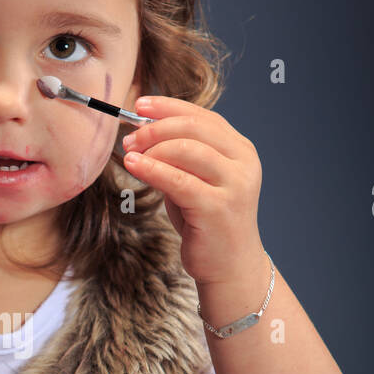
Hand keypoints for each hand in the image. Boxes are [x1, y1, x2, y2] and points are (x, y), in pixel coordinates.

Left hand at [121, 95, 264, 285]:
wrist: (230, 267)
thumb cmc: (208, 223)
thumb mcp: (197, 181)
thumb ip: (180, 157)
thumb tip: (143, 132)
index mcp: (241, 150)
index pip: (204, 116)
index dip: (169, 107)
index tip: (140, 106)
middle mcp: (243, 163)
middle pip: (194, 128)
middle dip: (155, 128)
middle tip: (130, 137)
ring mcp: (234, 185)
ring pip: (186, 150)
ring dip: (152, 147)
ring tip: (130, 154)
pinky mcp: (217, 208)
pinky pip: (178, 180)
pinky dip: (152, 169)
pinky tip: (134, 165)